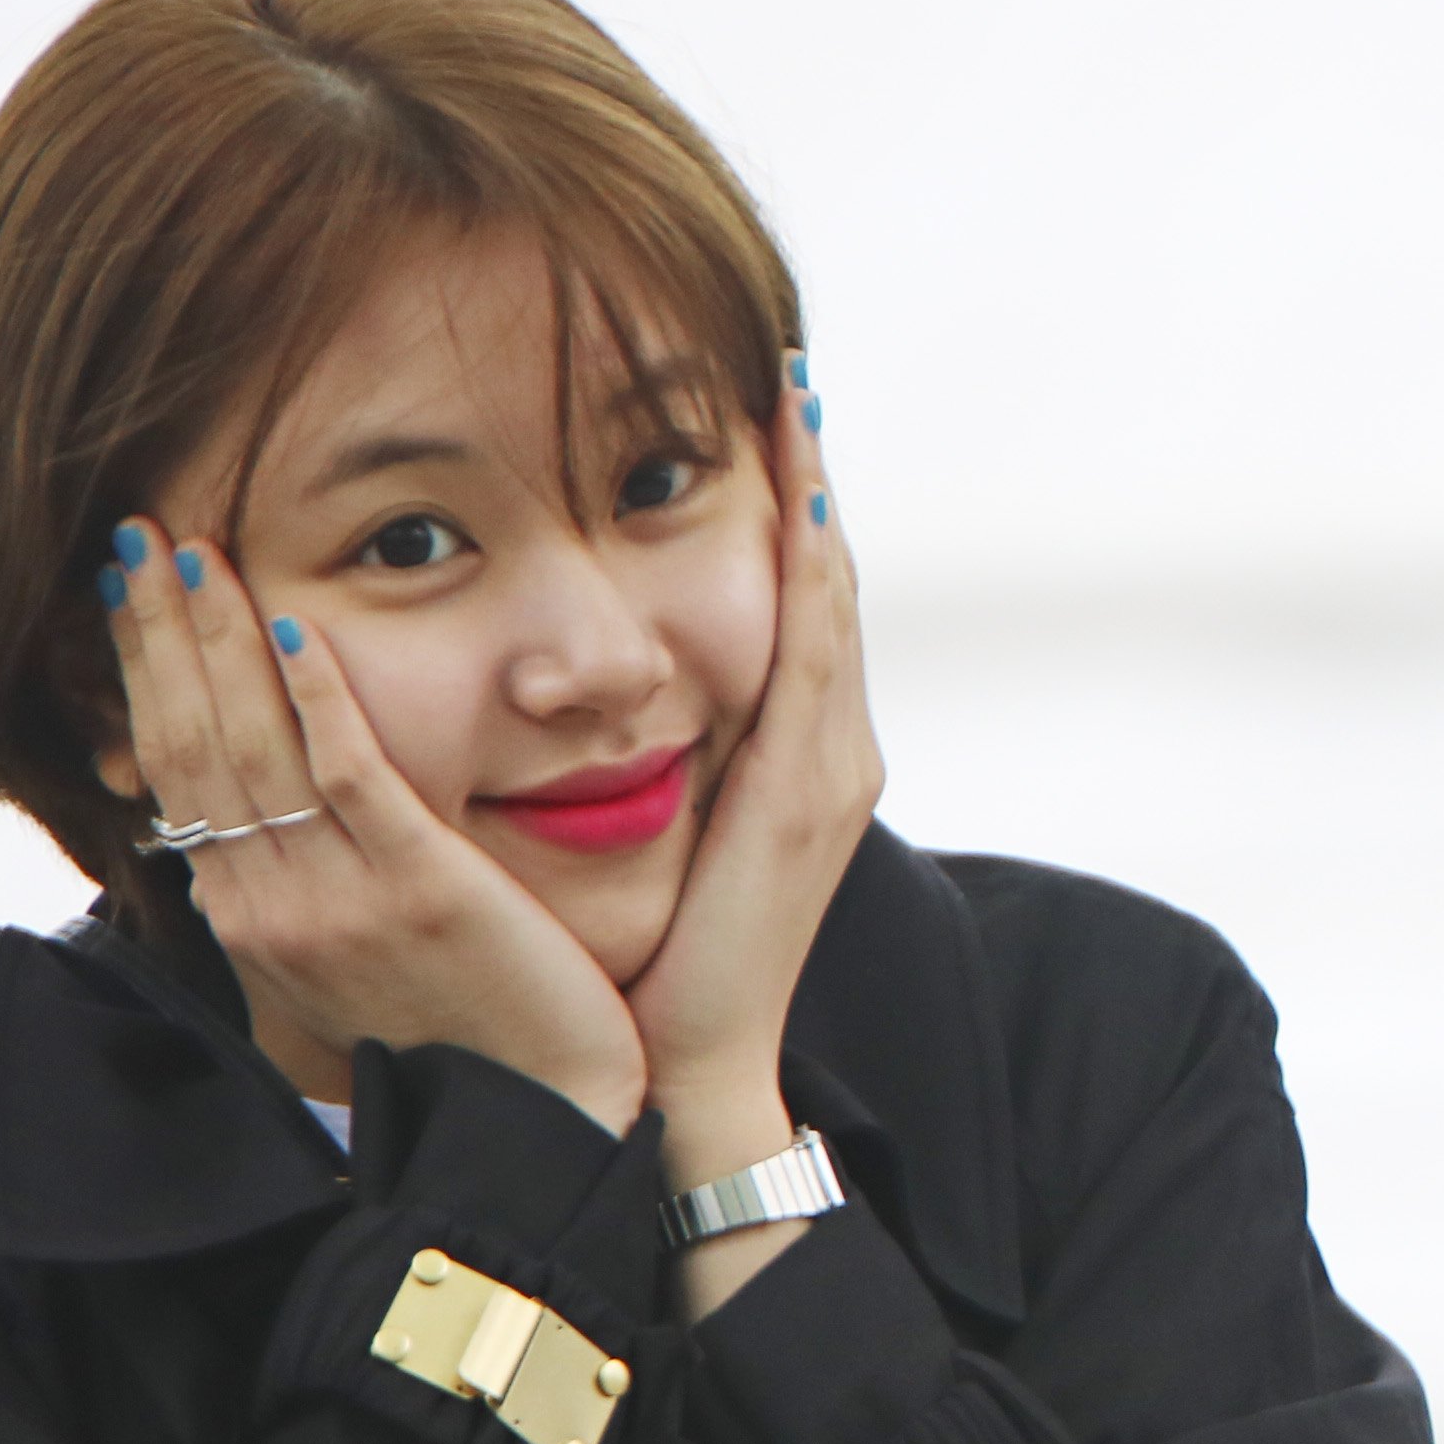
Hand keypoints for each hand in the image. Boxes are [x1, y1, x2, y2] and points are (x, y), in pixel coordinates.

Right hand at [103, 528, 649, 1133]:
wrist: (537, 1113)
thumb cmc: (461, 1027)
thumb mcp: (345, 956)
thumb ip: (299, 884)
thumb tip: (249, 823)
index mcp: (249, 916)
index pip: (175, 769)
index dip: (149, 672)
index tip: (133, 590)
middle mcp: (269, 906)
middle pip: (193, 743)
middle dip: (163, 633)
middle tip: (141, 537)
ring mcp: (337, 899)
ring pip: (253, 748)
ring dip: (222, 642)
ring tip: (197, 555)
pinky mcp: (420, 889)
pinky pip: (355, 779)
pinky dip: (323, 701)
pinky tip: (304, 632)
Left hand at [627, 366, 884, 1194]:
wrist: (696, 1062)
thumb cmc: (667, 967)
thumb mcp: (672, 841)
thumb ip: (667, 766)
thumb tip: (605, 701)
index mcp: (806, 760)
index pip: (803, 610)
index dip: (792, 516)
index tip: (766, 427)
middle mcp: (838, 750)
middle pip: (830, 584)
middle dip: (813, 481)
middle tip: (791, 381)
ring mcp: (834, 767)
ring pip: (831, 600)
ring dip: (815, 500)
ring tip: (795, 408)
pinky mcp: (809, 789)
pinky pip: (814, 652)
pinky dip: (809, 572)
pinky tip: (795, 507)